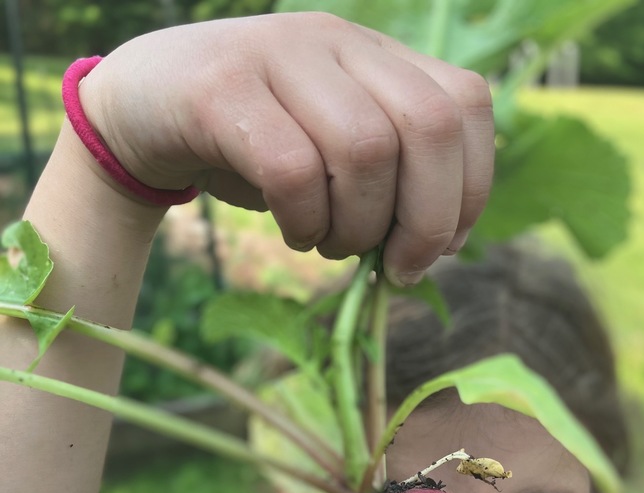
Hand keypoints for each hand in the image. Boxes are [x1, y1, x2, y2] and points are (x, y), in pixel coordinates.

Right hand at [79, 12, 494, 283]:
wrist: (140, 113)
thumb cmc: (252, 148)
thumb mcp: (334, 158)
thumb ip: (391, 182)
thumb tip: (441, 244)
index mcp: (376, 56)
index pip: (464, 105)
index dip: (470, 187)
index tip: (445, 246)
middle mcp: (336, 41)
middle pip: (428, 127)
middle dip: (427, 219)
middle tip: (398, 268)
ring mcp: (279, 54)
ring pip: (364, 150)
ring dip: (357, 227)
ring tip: (329, 244)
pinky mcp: (223, 89)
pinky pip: (293, 169)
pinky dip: (304, 221)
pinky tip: (294, 233)